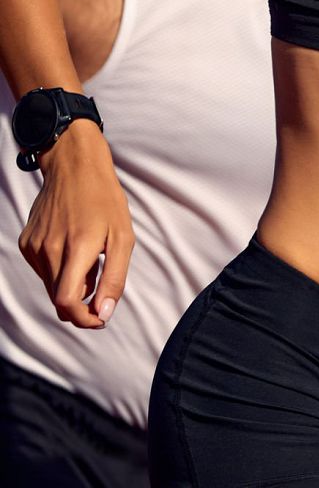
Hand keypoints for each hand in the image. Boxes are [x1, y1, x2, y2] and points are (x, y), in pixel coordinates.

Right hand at [17, 120, 134, 328]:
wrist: (75, 168)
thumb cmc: (105, 201)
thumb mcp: (123, 237)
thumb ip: (114, 278)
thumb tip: (104, 313)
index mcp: (77, 247)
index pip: (67, 302)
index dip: (82, 319)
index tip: (99, 318)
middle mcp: (50, 249)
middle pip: (60, 299)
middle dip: (82, 301)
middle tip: (101, 277)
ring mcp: (34, 247)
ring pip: (51, 286)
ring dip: (72, 283)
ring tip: (90, 255)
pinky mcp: (26, 243)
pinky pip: (43, 271)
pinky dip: (59, 270)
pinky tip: (72, 246)